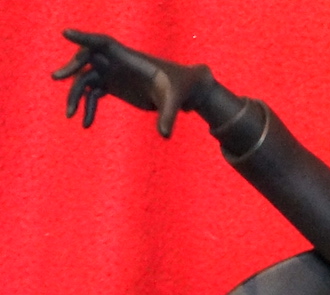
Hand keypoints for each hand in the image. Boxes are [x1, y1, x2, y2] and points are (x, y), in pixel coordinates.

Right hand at [53, 29, 212, 136]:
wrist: (181, 91)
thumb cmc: (180, 89)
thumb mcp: (174, 101)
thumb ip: (168, 116)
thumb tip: (165, 135)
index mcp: (129, 58)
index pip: (103, 42)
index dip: (84, 37)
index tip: (66, 34)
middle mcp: (116, 62)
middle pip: (86, 59)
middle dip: (72, 67)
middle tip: (58, 77)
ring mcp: (112, 74)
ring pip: (85, 80)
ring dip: (76, 96)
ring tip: (71, 115)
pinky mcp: (112, 86)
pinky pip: (93, 94)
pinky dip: (88, 108)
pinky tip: (86, 124)